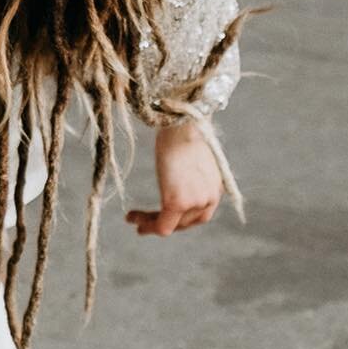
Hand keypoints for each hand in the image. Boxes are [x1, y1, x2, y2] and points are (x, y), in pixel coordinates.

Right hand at [125, 121, 221, 236]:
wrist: (183, 122)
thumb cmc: (183, 129)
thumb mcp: (190, 155)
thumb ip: (187, 172)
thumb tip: (174, 174)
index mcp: (214, 187)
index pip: (199, 213)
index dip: (180, 218)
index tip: (162, 215)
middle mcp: (209, 198)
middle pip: (186, 222)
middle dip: (164, 222)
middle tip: (143, 221)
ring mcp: (195, 201)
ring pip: (172, 225)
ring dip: (151, 223)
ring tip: (133, 219)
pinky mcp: (178, 202)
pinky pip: (162, 225)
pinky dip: (147, 226)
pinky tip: (133, 220)